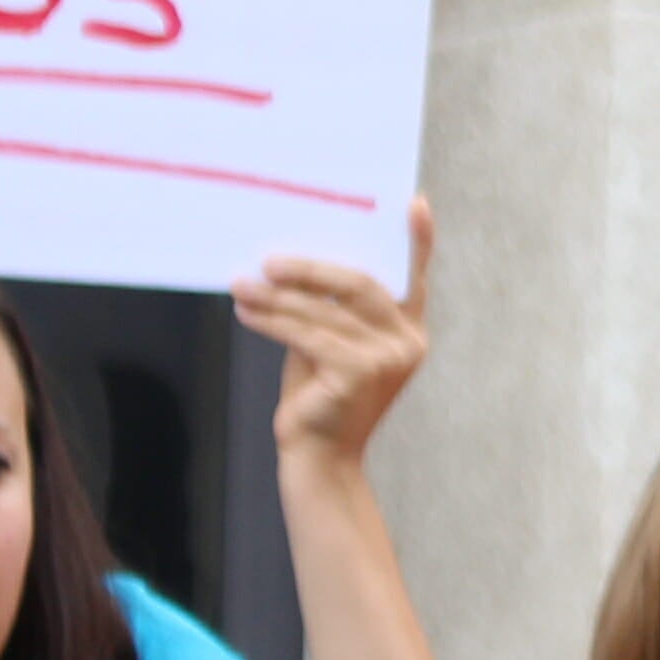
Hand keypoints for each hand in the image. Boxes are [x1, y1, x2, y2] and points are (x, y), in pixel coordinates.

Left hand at [238, 197, 432, 472]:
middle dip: (312, 268)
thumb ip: (328, 310)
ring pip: (324, 311)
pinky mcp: (359, 373)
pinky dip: (272, 321)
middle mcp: (407, 341)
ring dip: (277, 296)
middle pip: (360, 284)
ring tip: (241, 286)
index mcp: (408, 330)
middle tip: (270, 260)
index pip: (414, 278)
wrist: (319, 458)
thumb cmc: (320, 397)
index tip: (414, 202)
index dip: (418, 240)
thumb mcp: (330, 345)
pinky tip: (247, 312)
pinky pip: (308, 334)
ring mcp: (388, 358)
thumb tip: (287, 265)